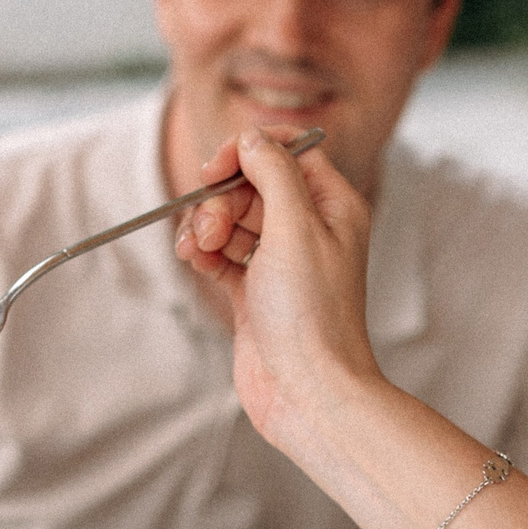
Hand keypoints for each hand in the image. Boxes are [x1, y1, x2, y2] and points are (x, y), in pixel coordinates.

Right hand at [174, 128, 386, 458]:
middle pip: (252, 185)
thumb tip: (252, 137)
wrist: (307, 391)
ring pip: (232, 219)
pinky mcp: (254, 292)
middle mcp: (309, 230)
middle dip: (221, 198)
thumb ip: (273, 172)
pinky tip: (195, 260)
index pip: (288, 151)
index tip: (218, 167)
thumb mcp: (294, 226)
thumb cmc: (312, 315)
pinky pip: (221, 255)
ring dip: (207, 226)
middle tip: (211, 228)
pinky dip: (203, 253)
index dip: (248, 151)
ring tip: (199, 251)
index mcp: (332, 206)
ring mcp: (280, 262)